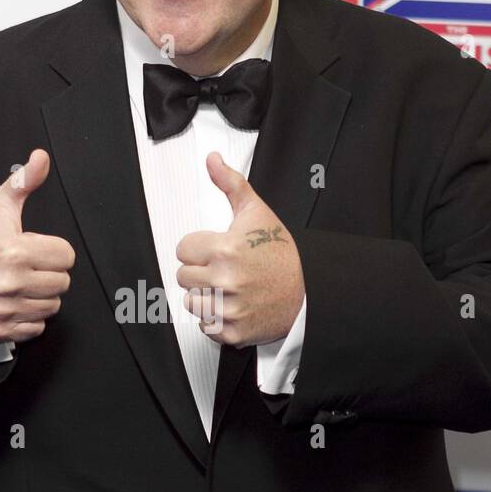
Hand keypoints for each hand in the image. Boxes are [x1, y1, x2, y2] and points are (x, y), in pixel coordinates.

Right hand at [0, 148, 74, 342]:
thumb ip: (23, 182)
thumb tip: (41, 158)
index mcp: (14, 252)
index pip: (67, 256)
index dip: (53, 249)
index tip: (34, 248)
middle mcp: (9, 284)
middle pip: (63, 283)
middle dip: (48, 272)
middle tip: (26, 266)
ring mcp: (5, 310)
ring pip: (52, 306)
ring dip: (41, 295)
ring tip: (20, 283)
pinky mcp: (1, 330)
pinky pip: (37, 327)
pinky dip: (28, 317)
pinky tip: (14, 302)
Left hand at [176, 151, 304, 348]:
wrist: (308, 293)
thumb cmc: (281, 254)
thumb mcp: (257, 213)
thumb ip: (231, 184)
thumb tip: (212, 160)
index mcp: (225, 249)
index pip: (183, 249)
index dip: (199, 248)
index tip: (217, 250)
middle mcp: (225, 280)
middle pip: (183, 276)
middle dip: (201, 271)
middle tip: (225, 269)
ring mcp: (228, 308)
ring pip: (191, 301)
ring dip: (206, 296)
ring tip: (230, 289)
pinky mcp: (232, 331)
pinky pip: (205, 326)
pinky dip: (216, 319)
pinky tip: (235, 306)